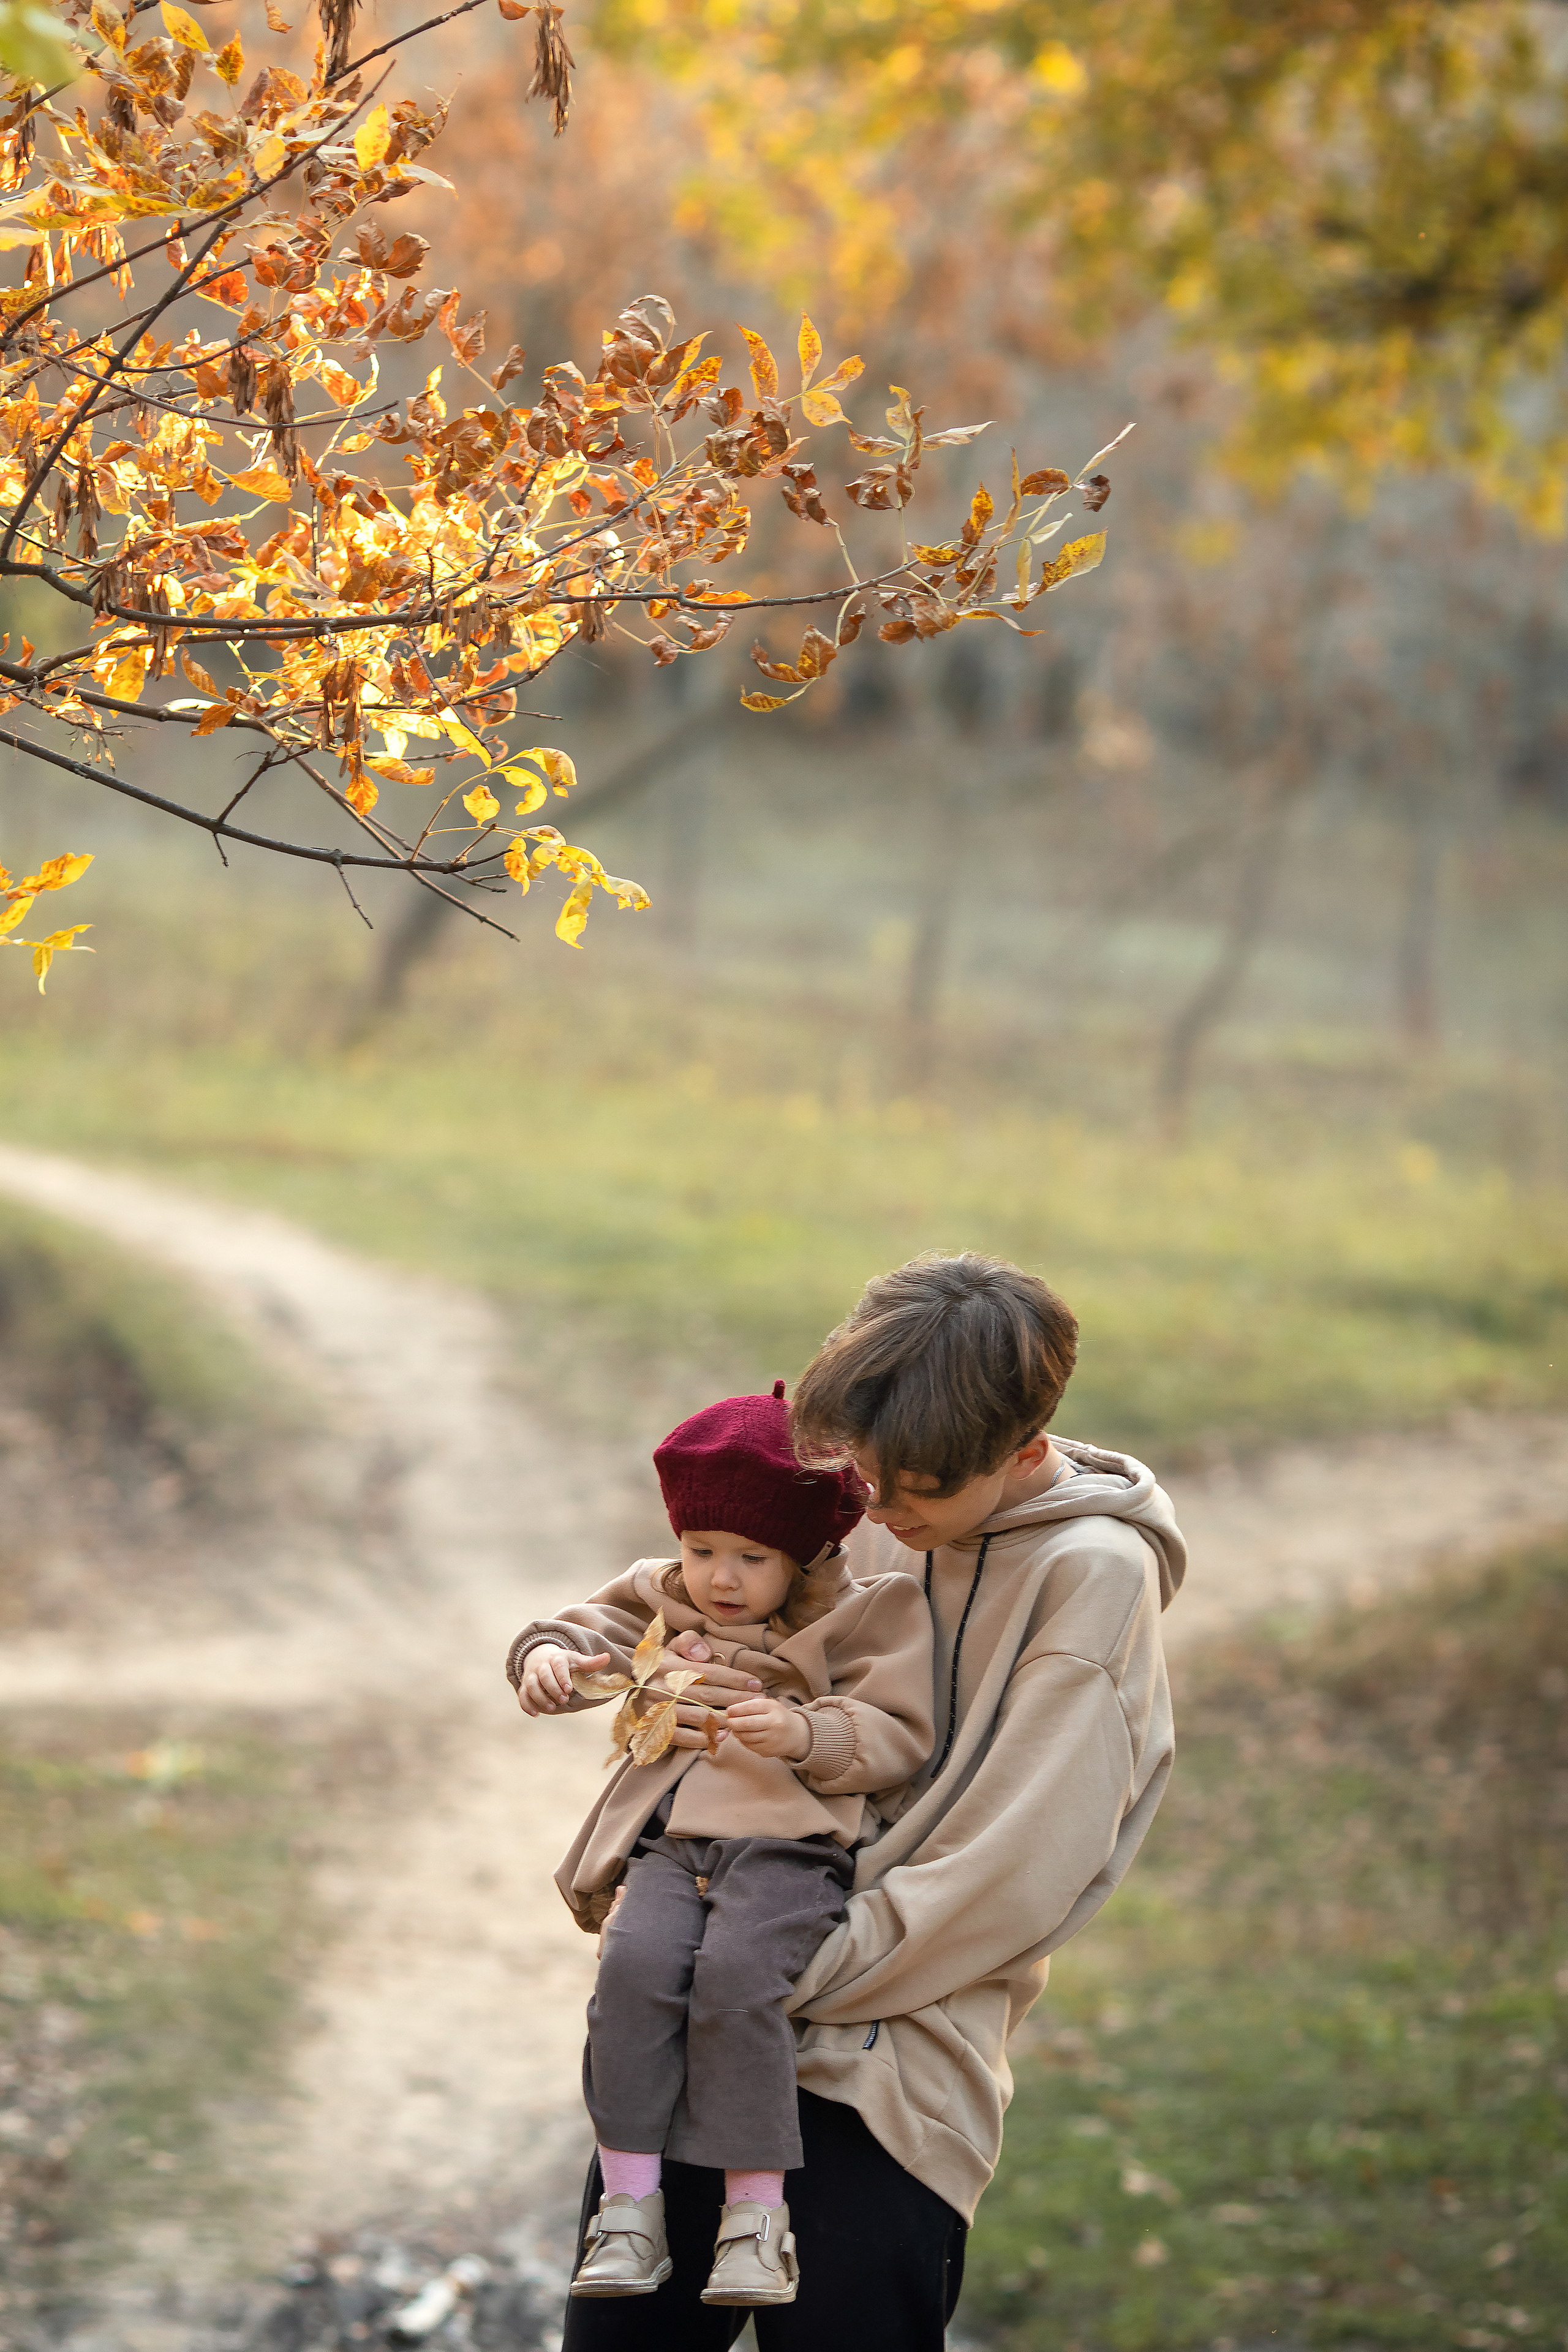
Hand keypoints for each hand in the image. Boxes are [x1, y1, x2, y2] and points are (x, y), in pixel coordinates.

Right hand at [516, 1644, 610, 1715]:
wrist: (541, 1657)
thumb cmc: (563, 1663)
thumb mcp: (576, 1660)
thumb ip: (590, 1662)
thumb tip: (607, 1657)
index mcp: (556, 1659)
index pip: (558, 1666)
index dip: (563, 1677)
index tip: (569, 1689)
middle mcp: (542, 1666)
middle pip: (544, 1676)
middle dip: (553, 1688)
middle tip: (564, 1700)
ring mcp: (531, 1676)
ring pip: (531, 1685)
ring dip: (540, 1697)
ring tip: (552, 1708)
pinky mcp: (524, 1686)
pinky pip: (522, 1695)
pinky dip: (527, 1705)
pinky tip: (536, 1714)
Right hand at [665, 1631, 760, 1749]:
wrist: (629, 1688)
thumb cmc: (660, 1665)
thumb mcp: (671, 1646)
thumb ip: (689, 1642)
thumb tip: (705, 1654)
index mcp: (670, 1665)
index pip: (710, 1673)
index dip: (735, 1679)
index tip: (756, 1684)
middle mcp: (665, 1688)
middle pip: (709, 1696)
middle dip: (737, 1699)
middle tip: (759, 1702)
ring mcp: (659, 1710)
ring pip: (700, 1717)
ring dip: (725, 1719)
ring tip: (745, 1718)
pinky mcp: (656, 1728)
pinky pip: (684, 1737)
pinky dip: (704, 1738)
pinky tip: (722, 1736)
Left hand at [724, 1694, 810, 1760]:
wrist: (797, 1734)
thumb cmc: (778, 1716)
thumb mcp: (769, 1705)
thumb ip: (752, 1705)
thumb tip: (730, 1710)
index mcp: (773, 1708)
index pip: (750, 1707)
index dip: (736, 1709)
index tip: (729, 1710)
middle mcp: (773, 1723)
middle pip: (746, 1723)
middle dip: (733, 1722)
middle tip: (729, 1721)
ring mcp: (771, 1739)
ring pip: (746, 1736)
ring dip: (737, 1732)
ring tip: (736, 1728)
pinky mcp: (768, 1751)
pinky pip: (749, 1746)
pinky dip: (743, 1740)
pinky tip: (744, 1735)